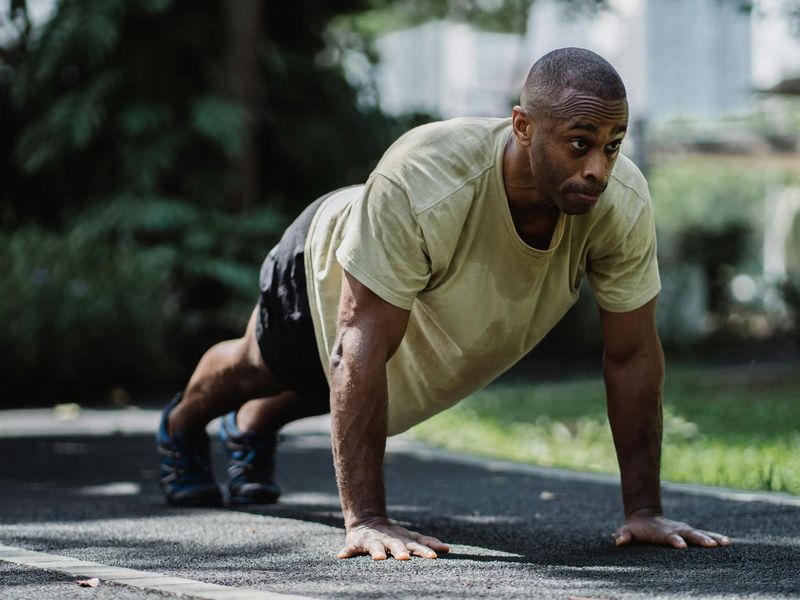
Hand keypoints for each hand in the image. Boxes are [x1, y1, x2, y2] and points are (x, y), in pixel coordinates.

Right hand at [338, 517, 449, 560]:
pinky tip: (342, 556)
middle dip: (401, 551)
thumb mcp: (410, 537)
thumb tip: (448, 549)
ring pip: (375, 546)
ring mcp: (373, 541)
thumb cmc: (393, 535)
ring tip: (378, 558)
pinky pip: (350, 548)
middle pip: (396, 545)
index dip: (424, 550)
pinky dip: (347, 551)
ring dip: (377, 551)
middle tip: (405, 558)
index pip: (416, 545)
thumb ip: (426, 542)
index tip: (434, 557)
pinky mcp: (357, 542)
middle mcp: (389, 540)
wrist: (367, 520)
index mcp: (402, 540)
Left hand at [614, 509, 730, 548]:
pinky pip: (705, 535)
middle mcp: (675, 529)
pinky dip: (715, 538)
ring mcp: (684, 530)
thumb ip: (623, 535)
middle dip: (699, 539)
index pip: (668, 536)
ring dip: (712, 538)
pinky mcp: (690, 532)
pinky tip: (728, 543)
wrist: (644, 516)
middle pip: (689, 534)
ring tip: (726, 543)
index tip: (682, 546)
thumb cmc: (635, 529)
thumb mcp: (626, 531)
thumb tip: (619, 541)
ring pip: (700, 533)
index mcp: (661, 532)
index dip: (674, 540)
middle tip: (712, 545)